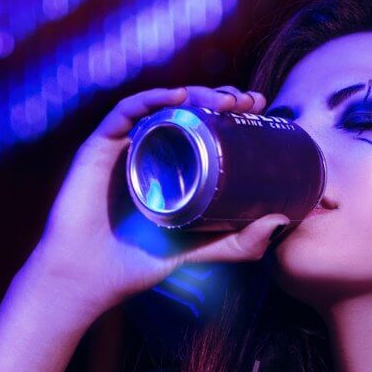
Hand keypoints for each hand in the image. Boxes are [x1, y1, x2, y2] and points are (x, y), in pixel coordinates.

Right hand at [24, 85, 288, 319]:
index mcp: (171, 165)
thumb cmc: (140, 264)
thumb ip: (239, 243)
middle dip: (219, 97)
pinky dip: (151, 100)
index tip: (260, 107)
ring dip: (194, 93)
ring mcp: (123, 146)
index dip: (231, 110)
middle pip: (185, 109)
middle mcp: (148, 149)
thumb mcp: (202, 251)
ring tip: (223, 99)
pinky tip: (177, 97)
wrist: (89, 278)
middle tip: (249, 101)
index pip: (204, 125)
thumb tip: (282, 221)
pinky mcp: (98, 148)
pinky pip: (124, 113)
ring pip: (159, 104)